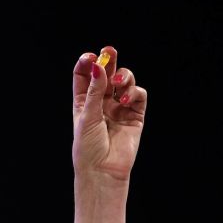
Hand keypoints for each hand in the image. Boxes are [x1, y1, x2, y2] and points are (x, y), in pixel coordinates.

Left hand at [71, 46, 147, 183]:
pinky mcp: (135, 116)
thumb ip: (94, 91)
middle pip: (106, 75)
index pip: (85, 76)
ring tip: (118, 82)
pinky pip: (138, 96)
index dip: (88, 64)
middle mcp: (102, 103)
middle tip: (109, 50)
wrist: (103, 171)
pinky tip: (125, 100)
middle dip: (109, 61)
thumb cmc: (88, 148)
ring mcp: (119, 108)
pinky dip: (134, 92)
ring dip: (123, 76)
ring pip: (125, 82)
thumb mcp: (87, 116)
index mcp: (84, 102)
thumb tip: (97, 66)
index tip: (91, 56)